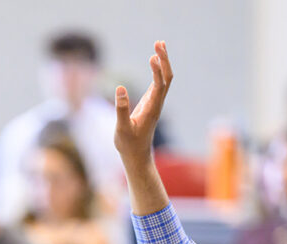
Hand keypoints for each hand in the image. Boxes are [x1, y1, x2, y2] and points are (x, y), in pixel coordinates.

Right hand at [114, 41, 172, 169]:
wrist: (137, 157)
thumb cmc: (129, 145)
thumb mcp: (122, 128)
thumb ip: (121, 109)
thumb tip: (120, 88)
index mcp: (152, 108)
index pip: (160, 84)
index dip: (159, 69)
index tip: (153, 55)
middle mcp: (157, 104)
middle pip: (167, 78)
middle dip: (164, 60)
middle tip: (159, 42)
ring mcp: (155, 103)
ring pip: (164, 79)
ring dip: (162, 62)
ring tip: (158, 45)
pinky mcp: (150, 104)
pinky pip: (158, 83)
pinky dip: (157, 70)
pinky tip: (154, 61)